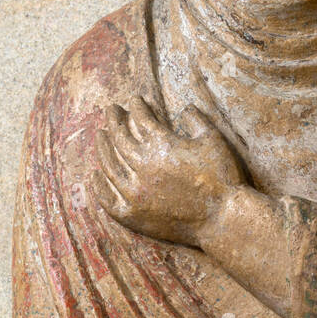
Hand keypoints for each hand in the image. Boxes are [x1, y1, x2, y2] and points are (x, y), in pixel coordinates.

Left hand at [90, 96, 243, 246]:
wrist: (223, 218)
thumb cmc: (222, 176)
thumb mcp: (213, 139)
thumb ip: (196, 120)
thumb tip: (185, 107)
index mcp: (161, 145)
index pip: (141, 118)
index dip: (137, 106)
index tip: (134, 99)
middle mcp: (142, 166)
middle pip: (119, 137)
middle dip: (113, 120)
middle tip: (110, 109)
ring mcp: (135, 192)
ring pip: (109, 165)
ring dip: (102, 147)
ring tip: (100, 135)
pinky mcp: (133, 215)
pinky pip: (108, 199)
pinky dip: (98, 186)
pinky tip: (93, 175)